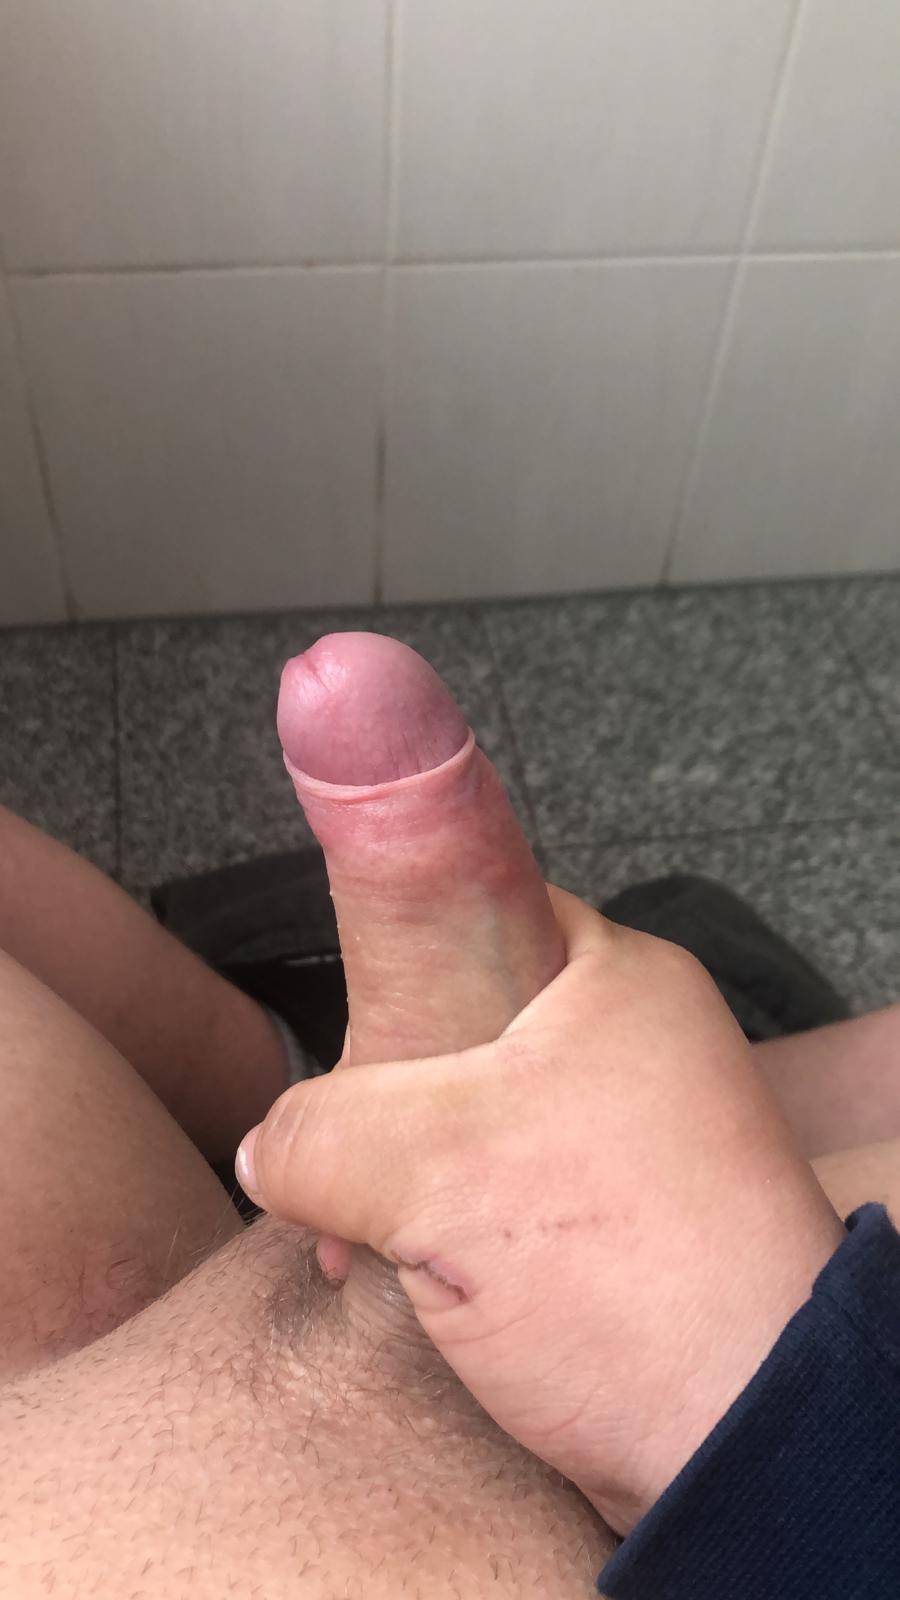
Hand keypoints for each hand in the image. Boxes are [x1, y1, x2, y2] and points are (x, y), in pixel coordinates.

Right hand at [239, 886, 842, 1535]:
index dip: (396, 966)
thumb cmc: (620, 1271)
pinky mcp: (622, 1218)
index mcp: (619, 983)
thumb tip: (268, 1148)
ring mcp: (634, 1135)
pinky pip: (509, 1193)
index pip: (480, 917)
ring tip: (356, 1241)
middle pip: (463, 1029)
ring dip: (406, 1180)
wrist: (742, 1442)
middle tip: (338, 1164)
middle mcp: (639, 1045)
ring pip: (477, 1122)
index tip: (343, 1035)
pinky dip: (451, 1227)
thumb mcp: (437, 1172)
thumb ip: (322, 1135)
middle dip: (382, 1106)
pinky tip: (402, 1278)